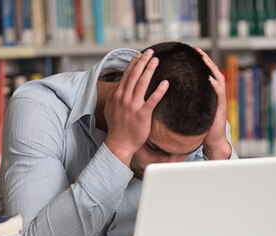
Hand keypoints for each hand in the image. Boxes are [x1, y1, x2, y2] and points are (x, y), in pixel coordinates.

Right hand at [104, 49, 168, 165]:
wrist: (119, 143)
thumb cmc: (116, 128)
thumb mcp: (110, 109)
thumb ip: (114, 96)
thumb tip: (117, 87)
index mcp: (117, 95)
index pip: (127, 75)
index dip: (134, 63)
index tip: (140, 55)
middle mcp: (124, 98)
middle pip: (135, 75)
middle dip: (143, 62)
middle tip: (151, 52)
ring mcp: (133, 106)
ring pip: (142, 83)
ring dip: (150, 70)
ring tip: (157, 61)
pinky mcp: (142, 114)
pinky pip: (152, 100)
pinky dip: (159, 91)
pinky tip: (165, 83)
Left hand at [196, 47, 231, 159]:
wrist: (211, 141)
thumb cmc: (200, 127)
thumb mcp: (192, 110)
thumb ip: (186, 101)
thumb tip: (170, 94)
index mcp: (208, 93)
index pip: (204, 73)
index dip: (199, 63)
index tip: (191, 52)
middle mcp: (215, 94)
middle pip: (212, 72)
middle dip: (206, 60)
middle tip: (198, 50)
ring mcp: (219, 100)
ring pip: (218, 79)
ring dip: (211, 68)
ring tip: (204, 59)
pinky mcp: (221, 108)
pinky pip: (219, 94)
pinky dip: (215, 85)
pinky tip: (210, 79)